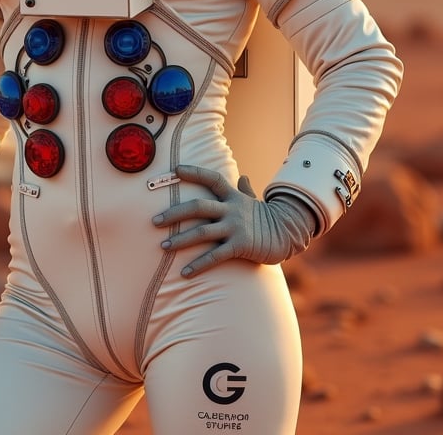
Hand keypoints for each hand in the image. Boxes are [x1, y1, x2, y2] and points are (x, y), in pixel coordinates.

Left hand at [152, 164, 316, 275]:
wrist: (288, 236)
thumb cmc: (268, 219)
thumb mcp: (255, 202)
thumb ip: (245, 191)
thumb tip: (243, 177)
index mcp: (233, 196)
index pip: (211, 178)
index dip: (194, 172)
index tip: (175, 170)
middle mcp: (232, 209)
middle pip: (198, 206)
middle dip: (174, 213)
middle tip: (154, 220)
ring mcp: (235, 227)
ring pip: (202, 231)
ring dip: (180, 239)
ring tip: (163, 246)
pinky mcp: (240, 246)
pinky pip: (215, 256)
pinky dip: (198, 265)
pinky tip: (184, 273)